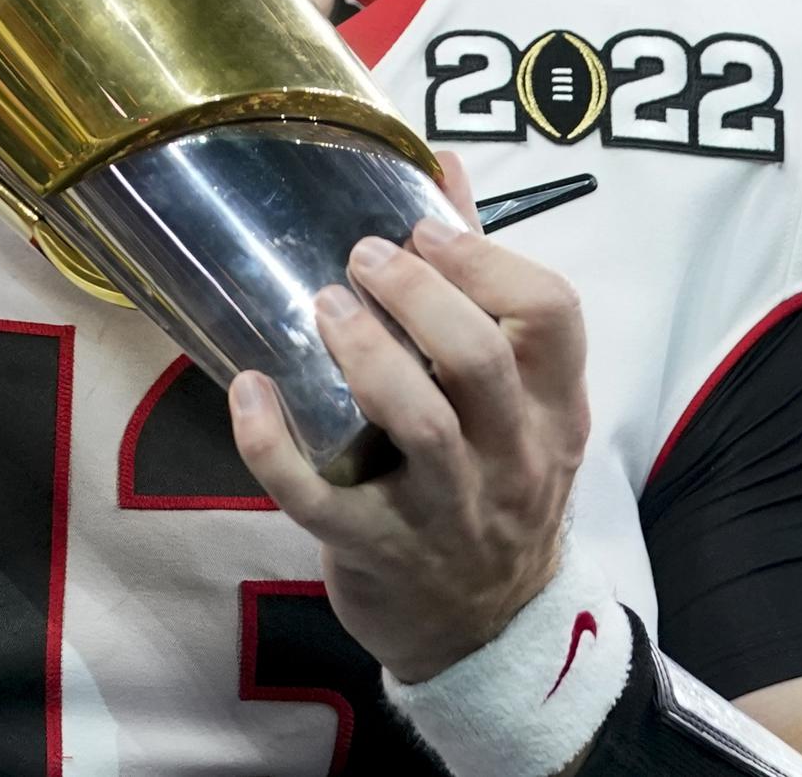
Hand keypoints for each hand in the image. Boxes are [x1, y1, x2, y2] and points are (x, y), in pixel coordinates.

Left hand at [227, 154, 591, 684]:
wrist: (487, 633)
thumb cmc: (492, 486)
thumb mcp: (517, 398)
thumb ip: (479, 281)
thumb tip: (441, 168)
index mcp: (551, 407)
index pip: (552, 315)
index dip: (488, 260)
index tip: (425, 231)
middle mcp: (509, 457)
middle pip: (481, 362)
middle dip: (420, 296)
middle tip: (363, 258)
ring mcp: (445, 511)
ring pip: (420, 426)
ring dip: (365, 357)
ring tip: (324, 308)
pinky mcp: (376, 550)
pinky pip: (322, 500)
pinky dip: (277, 445)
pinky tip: (249, 393)